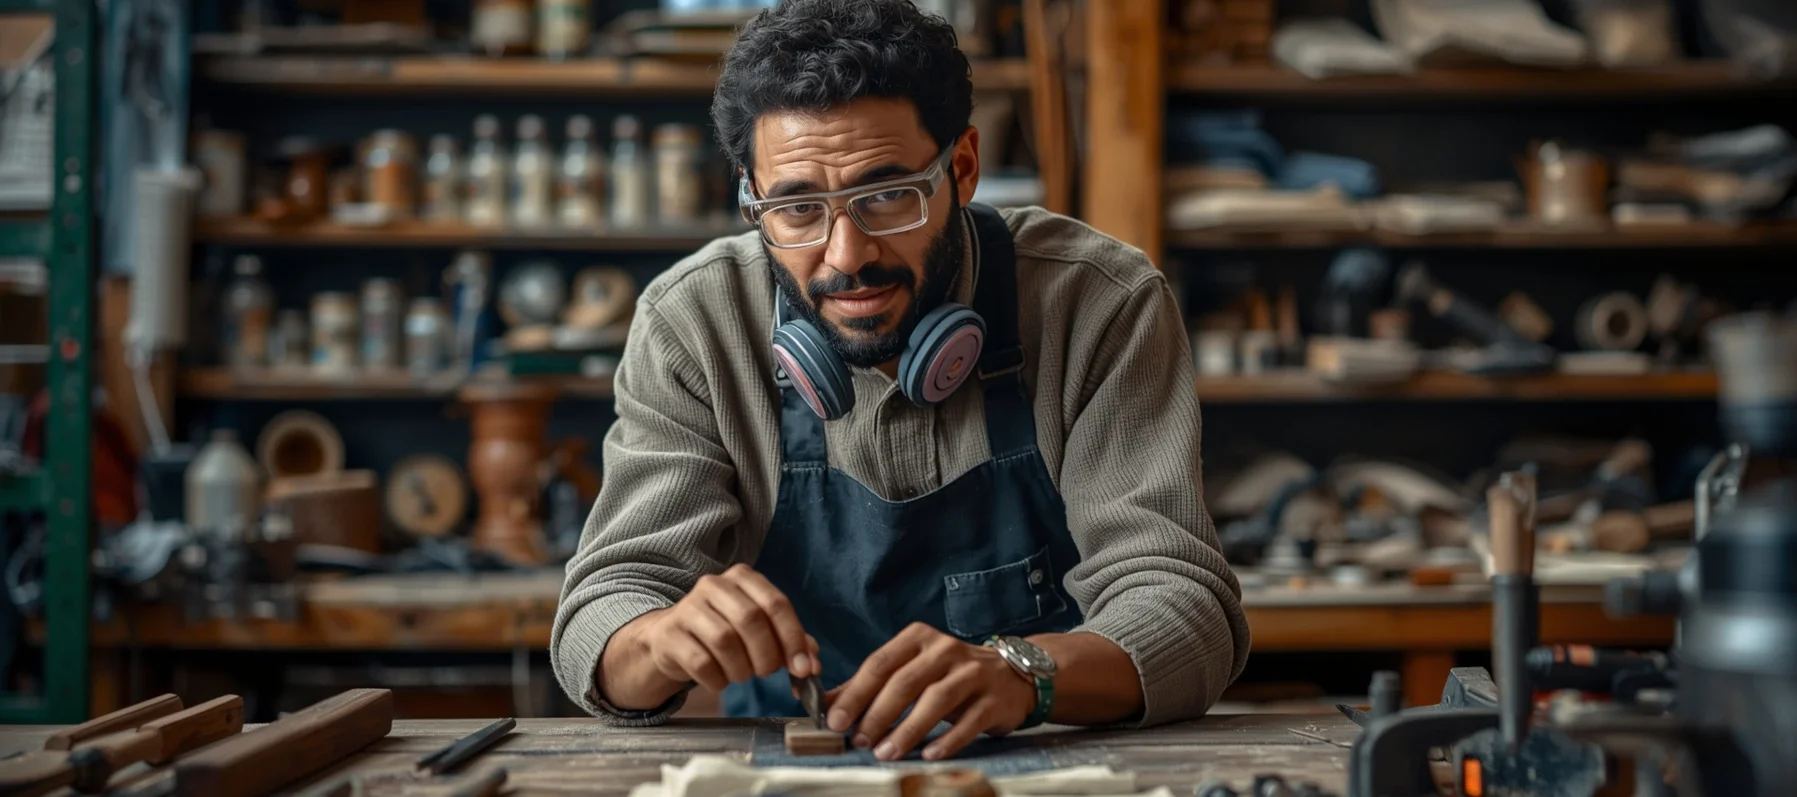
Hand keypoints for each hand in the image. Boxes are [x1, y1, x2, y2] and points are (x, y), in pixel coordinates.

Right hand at [639, 564, 818, 691]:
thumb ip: (791, 642)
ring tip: (741, 674)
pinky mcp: (669, 634)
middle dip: (766, 655)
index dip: (793, 638)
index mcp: (742, 578)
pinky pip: (701, 662)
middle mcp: (714, 585)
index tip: (802, 668)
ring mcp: (688, 607)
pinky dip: (717, 679)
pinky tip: (719, 680)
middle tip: (766, 672)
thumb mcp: (760, 630)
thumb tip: (812, 664)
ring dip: (741, 669)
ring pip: (725, 641)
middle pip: (751, 620)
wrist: (671, 640)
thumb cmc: (724, 633)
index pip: (776, 603)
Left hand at [824, 623, 1035, 761]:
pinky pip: (968, 722)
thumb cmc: (950, 674)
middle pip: (904, 682)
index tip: (836, 720)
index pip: (880, 663)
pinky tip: (929, 755)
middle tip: (859, 741)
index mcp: (919, 638)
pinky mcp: (994, 699)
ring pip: (935, 701)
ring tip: (886, 753)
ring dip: (907, 730)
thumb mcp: (912, 669)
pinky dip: (948, 740)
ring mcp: (973, 673)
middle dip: (877, 714)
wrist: (1012, 675)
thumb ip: (872, 684)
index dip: (855, 693)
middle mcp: (945, 650)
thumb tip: (829, 705)